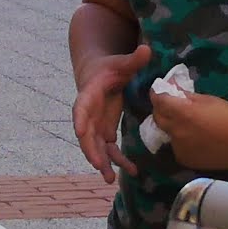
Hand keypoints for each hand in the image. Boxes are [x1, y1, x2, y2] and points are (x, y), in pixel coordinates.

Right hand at [72, 43, 148, 177]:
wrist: (100, 74)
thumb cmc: (109, 66)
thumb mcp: (121, 62)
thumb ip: (133, 59)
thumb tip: (146, 49)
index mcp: (89, 94)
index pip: (81, 107)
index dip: (80, 119)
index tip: (81, 132)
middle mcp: (89, 113)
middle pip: (86, 134)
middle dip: (91, 150)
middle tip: (98, 165)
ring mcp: (96, 124)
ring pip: (96, 147)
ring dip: (102, 162)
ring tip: (108, 179)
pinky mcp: (105, 130)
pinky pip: (109, 149)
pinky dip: (118, 160)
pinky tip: (130, 171)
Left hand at [152, 85, 227, 175]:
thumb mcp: (208, 100)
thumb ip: (187, 96)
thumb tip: (175, 92)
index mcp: (182, 114)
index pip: (159, 101)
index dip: (157, 94)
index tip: (159, 89)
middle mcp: (176, 132)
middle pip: (157, 118)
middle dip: (161, 109)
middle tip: (171, 105)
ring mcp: (179, 148)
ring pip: (167, 134)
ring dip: (172, 126)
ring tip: (186, 124)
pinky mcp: (185, 160)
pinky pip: (176, 147)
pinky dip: (180, 141)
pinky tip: (195, 139)